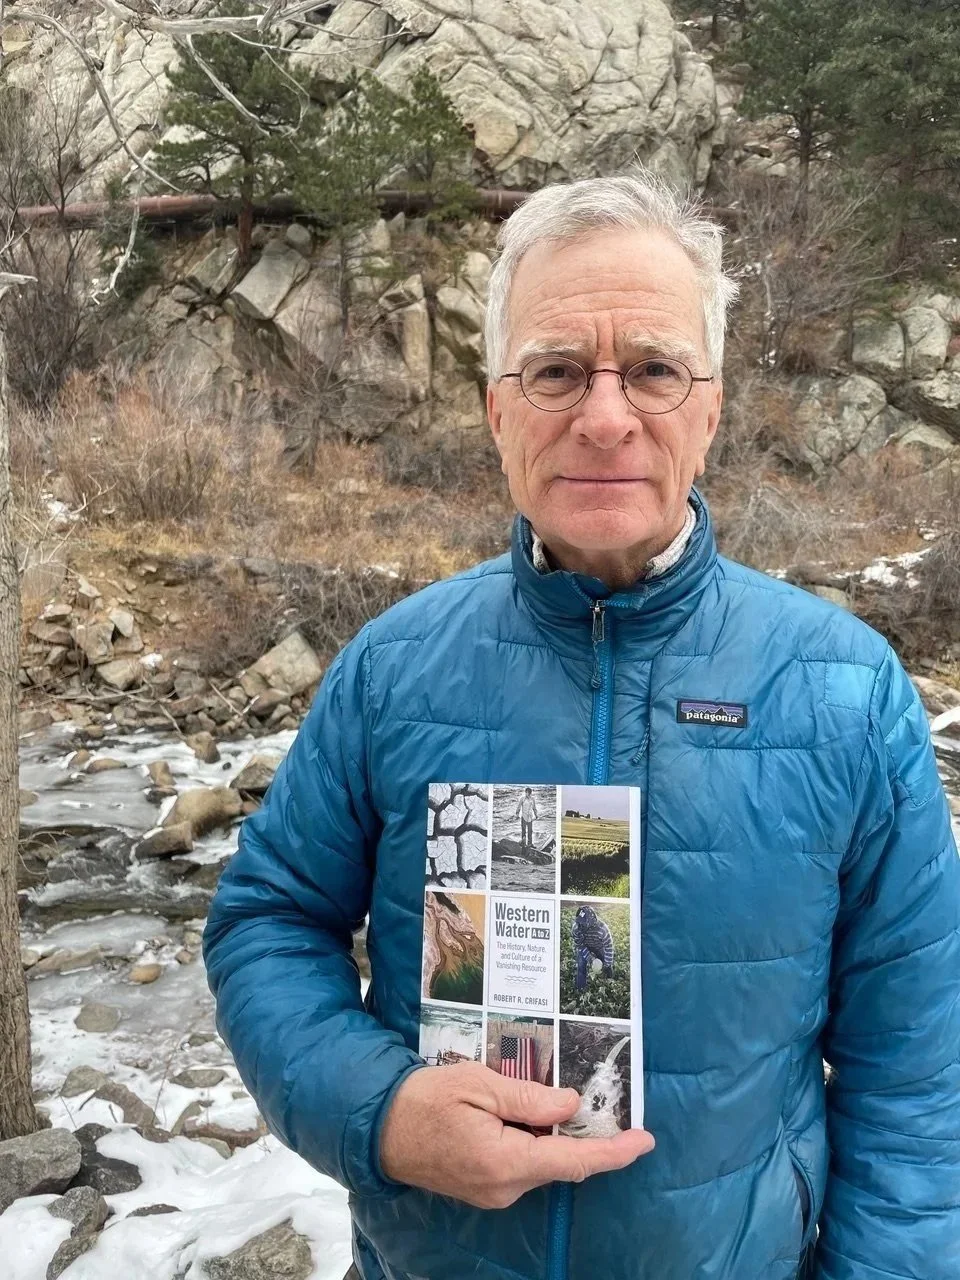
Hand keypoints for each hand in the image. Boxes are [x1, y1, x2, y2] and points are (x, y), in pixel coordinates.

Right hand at [379, 1062, 653, 1208]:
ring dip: (552, 1134)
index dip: (613, 1152)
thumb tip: (571, 1104)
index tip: (645, 1140)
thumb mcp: (479, 1083)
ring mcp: (494, 1194)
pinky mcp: (485, 1190)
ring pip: (542, 1163)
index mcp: (505, 1161)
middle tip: (595, 1098)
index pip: (574, 1161)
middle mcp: (505, 1188)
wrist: (378, 1127)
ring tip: (538, 1095)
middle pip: (561, 1162)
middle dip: (582, 1134)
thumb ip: (529, 1097)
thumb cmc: (425, 1098)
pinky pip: (523, 1165)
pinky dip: (533, 1142)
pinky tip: (522, 1115)